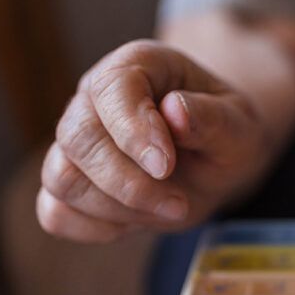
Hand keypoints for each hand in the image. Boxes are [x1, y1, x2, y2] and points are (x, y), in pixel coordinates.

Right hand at [38, 40, 269, 241]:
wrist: (217, 161)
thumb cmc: (225, 134)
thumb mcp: (239, 125)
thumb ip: (213, 118)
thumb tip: (174, 111)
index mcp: (138, 67)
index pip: (111, 88)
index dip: (132, 130)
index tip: (165, 165)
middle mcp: (95, 99)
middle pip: (77, 138)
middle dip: (127, 182)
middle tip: (178, 203)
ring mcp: (77, 142)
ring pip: (61, 177)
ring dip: (116, 207)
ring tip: (167, 208)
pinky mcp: (72, 183)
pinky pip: (56, 212)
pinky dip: (94, 227)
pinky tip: (139, 221)